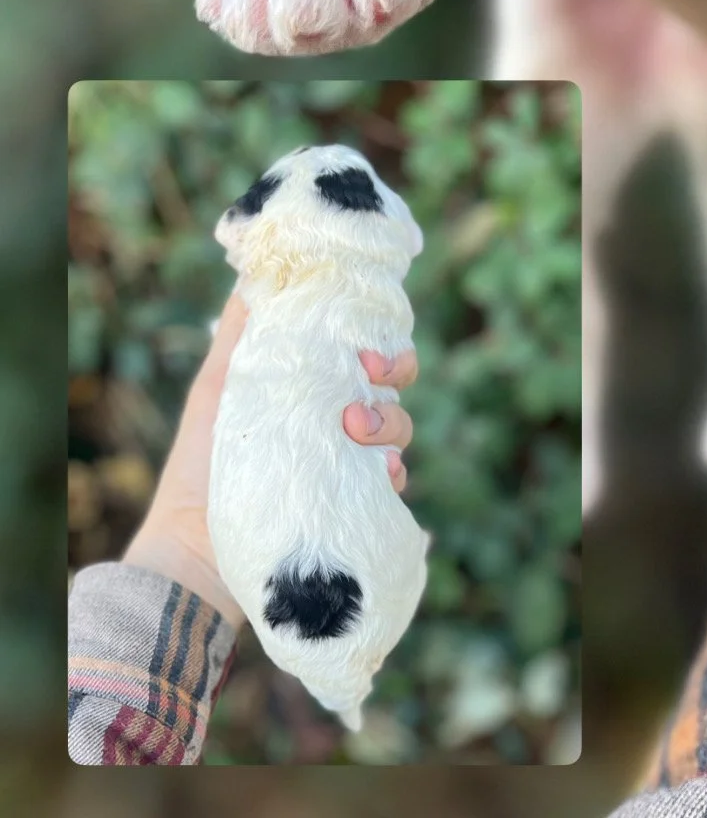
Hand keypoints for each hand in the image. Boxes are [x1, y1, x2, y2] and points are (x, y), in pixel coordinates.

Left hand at [124, 294, 417, 627]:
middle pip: (391, 386)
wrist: (192, 549)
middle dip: (395, 372)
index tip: (365, 344)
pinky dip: (395, 475)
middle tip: (372, 376)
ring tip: (356, 431)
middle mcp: (335, 422)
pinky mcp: (352, 507)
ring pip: (398, 429)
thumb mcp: (217, 388)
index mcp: (310, 389)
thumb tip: (251, 272)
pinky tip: (384, 476)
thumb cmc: (198, 464)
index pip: (361, 351)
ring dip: (390, 423)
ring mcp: (346, 465)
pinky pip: (393, 485)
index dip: (376, 340)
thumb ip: (238, 333)